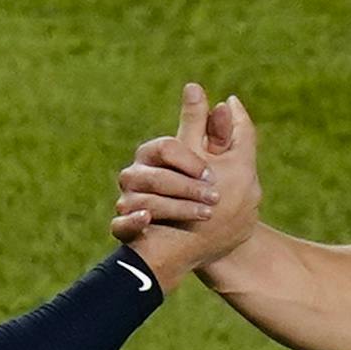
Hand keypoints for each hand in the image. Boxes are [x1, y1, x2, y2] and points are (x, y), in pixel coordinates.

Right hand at [111, 82, 259, 287]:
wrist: (206, 249)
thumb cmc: (211, 200)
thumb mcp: (221, 166)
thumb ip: (222, 134)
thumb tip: (230, 100)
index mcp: (155, 156)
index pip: (166, 149)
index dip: (190, 161)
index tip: (211, 174)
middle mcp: (136, 177)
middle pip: (153, 175)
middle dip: (186, 187)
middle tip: (215, 198)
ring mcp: (128, 204)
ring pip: (141, 201)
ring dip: (175, 208)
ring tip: (205, 216)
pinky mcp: (126, 231)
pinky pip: (119, 225)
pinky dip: (133, 222)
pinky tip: (148, 220)